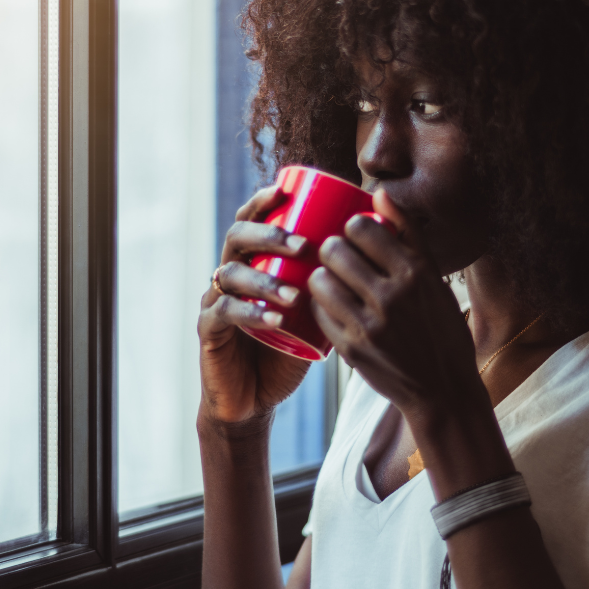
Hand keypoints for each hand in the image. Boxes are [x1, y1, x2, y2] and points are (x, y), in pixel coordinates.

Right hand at [197, 184, 314, 433]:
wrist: (255, 397)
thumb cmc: (289, 350)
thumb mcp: (316, 311)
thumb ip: (335, 284)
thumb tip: (380, 251)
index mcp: (251, 262)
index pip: (251, 221)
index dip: (262, 202)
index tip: (285, 191)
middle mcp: (228, 274)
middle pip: (236, 239)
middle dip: (268, 236)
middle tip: (303, 246)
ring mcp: (214, 300)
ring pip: (230, 275)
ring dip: (264, 280)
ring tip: (295, 293)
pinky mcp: (208, 331)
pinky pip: (224, 313)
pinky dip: (250, 314)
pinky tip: (274, 319)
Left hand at [307, 190, 489, 420]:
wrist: (444, 391)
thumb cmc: (440, 328)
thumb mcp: (435, 280)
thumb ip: (409, 235)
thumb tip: (379, 193)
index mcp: (416, 274)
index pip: (362, 227)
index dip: (352, 225)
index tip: (354, 233)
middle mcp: (392, 298)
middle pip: (335, 250)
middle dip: (331, 247)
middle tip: (337, 255)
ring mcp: (369, 326)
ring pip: (320, 280)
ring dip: (320, 275)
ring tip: (330, 278)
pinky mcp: (351, 350)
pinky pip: (319, 313)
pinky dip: (320, 305)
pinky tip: (330, 305)